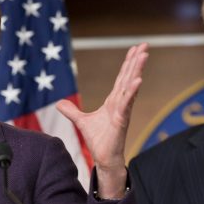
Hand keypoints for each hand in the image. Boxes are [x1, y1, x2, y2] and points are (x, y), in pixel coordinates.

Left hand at [56, 43, 147, 197]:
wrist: (104, 158)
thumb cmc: (99, 141)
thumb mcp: (81, 122)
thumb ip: (71, 111)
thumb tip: (59, 103)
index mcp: (113, 101)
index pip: (121, 78)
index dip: (127, 63)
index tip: (134, 49)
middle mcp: (120, 103)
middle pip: (129, 77)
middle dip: (136, 61)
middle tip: (145, 45)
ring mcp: (123, 111)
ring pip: (130, 87)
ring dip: (137, 71)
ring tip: (144, 56)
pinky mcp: (121, 120)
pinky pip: (127, 104)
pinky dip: (132, 92)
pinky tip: (137, 80)